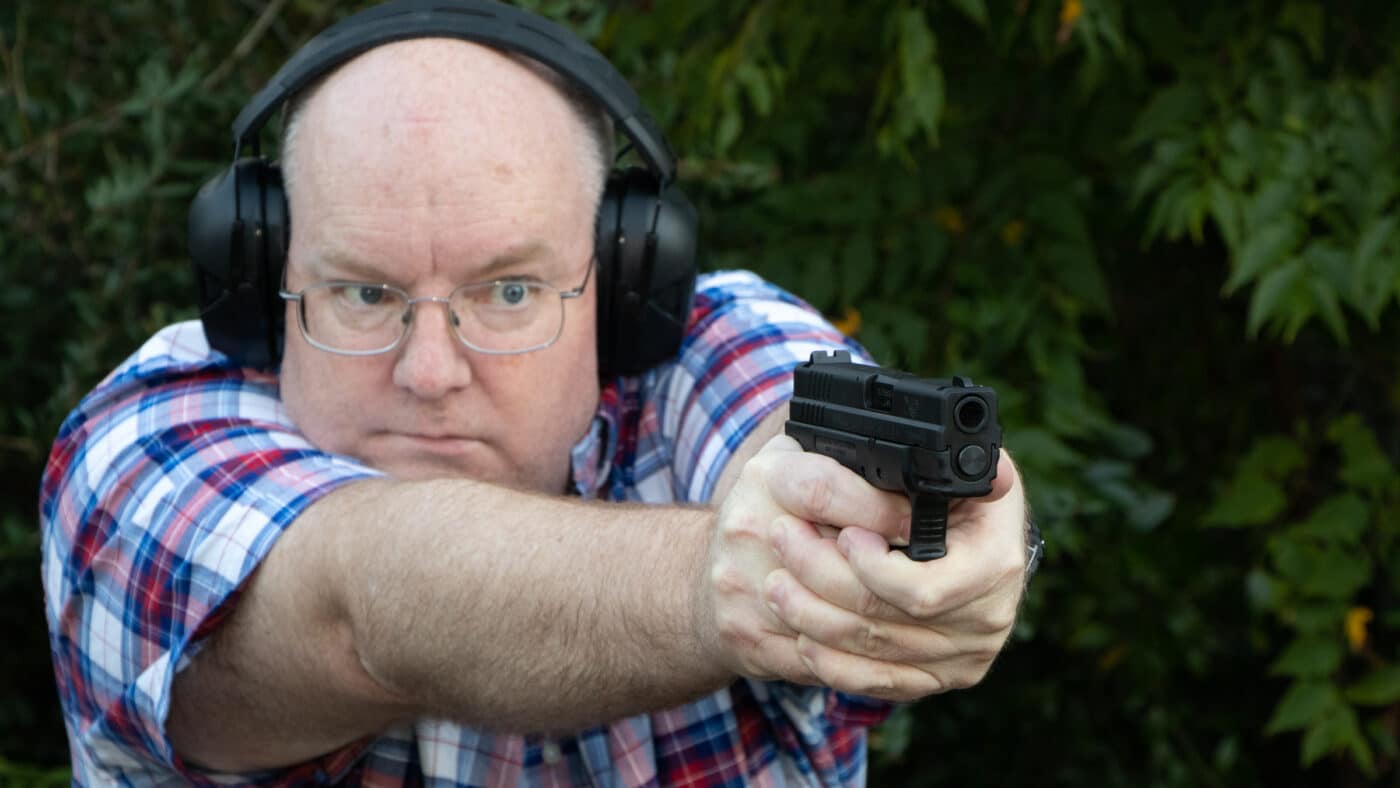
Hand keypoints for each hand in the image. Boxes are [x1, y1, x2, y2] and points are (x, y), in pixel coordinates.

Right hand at [696, 434, 910, 682]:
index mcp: (766, 478)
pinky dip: (861, 657)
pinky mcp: (749, 637)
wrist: (706, 575)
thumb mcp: (800, 463)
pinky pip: (821, 657)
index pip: (827, 490)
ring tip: (914, 614)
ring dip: (883, 621)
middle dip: (891, 572)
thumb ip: (845, 457)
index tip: (918, 527)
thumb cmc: (768, 512)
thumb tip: (919, 466)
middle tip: (927, 576)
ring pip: (833, 617)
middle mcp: (747, 529)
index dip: (882, 511)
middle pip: (836, 561)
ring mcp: (743, 587)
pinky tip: (888, 648)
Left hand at [761, 450, 1028, 700]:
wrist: (972, 537)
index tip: (839, 534)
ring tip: (775, 585)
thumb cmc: (953, 491)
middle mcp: (989, 615)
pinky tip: (803, 639)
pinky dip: (836, 664)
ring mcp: (966, 653)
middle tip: (781, 541)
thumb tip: (976, 468)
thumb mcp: (953, 465)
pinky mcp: (941, 675)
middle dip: (823, 581)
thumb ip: (948, 464)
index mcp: (996, 561)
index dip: (871, 568)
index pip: (922, 589)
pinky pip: (881, 682)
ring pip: (875, 651)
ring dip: (815, 619)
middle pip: (887, 620)